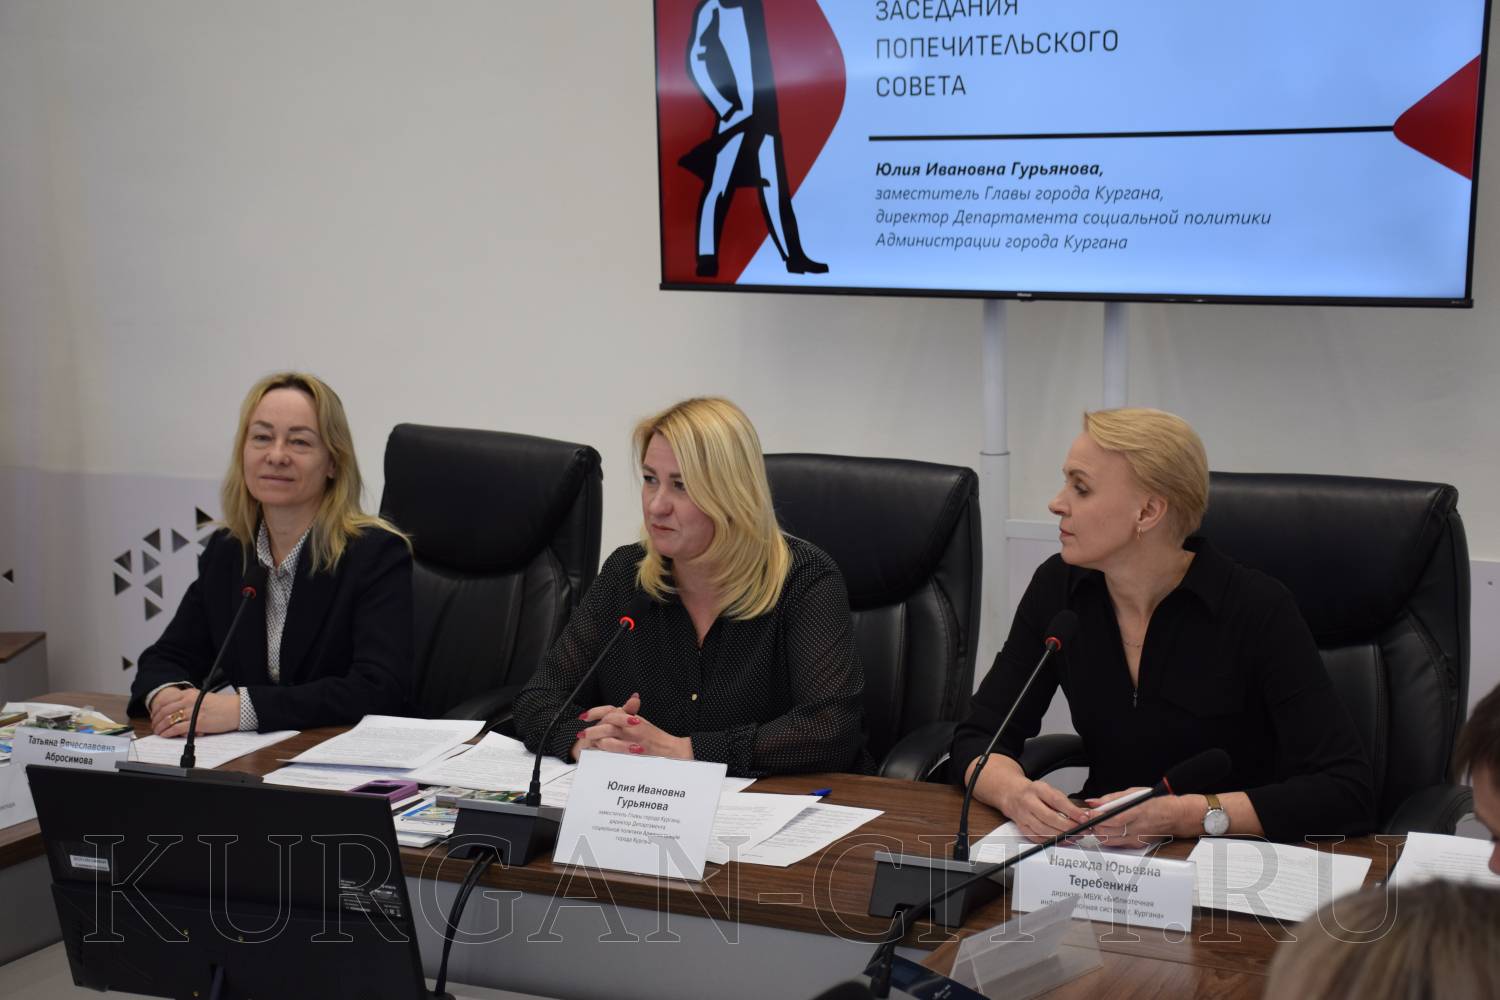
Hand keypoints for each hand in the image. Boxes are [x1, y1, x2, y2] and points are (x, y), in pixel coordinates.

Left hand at [150, 687, 239, 737]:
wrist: (236, 709)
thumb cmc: (222, 705)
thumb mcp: (203, 697)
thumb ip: (189, 701)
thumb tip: (176, 711)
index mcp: (190, 694)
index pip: (166, 701)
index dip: (157, 710)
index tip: (155, 716)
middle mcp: (190, 701)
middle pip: (165, 710)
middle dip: (156, 720)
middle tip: (154, 726)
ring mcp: (193, 712)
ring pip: (169, 719)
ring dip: (160, 727)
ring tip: (158, 732)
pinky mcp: (197, 723)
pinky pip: (177, 728)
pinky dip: (168, 732)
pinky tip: (165, 735)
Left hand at [573, 693, 692, 761]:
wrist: (671, 750)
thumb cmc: (657, 738)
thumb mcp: (642, 722)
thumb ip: (631, 712)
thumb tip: (631, 699)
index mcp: (631, 718)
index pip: (610, 710)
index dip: (595, 712)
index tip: (584, 716)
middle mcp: (630, 727)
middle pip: (606, 724)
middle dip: (592, 729)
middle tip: (581, 733)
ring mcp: (631, 740)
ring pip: (607, 740)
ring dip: (596, 742)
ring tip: (586, 745)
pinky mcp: (631, 753)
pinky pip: (614, 753)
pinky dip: (604, 754)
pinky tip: (597, 755)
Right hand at [997, 777, 1091, 842]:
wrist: (1011, 794)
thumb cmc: (1033, 792)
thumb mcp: (1048, 789)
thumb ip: (1064, 801)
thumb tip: (1081, 814)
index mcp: (1037, 789)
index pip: (1056, 801)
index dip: (1072, 811)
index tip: (1084, 818)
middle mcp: (1028, 802)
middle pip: (1050, 818)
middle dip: (1069, 826)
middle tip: (1083, 830)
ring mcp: (1023, 816)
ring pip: (1044, 830)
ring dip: (1062, 836)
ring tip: (1075, 836)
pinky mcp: (1021, 827)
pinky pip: (1038, 838)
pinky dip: (1052, 841)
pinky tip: (1062, 840)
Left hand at [1085, 787, 1179, 843]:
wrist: (1174, 816)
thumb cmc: (1156, 802)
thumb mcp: (1134, 793)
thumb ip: (1112, 798)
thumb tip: (1094, 802)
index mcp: (1138, 812)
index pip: (1114, 819)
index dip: (1098, 817)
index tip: (1090, 813)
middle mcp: (1137, 827)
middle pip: (1109, 832)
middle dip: (1095, 825)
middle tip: (1089, 818)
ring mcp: (1137, 838)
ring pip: (1110, 841)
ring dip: (1099, 833)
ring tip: (1096, 824)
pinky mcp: (1136, 845)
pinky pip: (1117, 844)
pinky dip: (1108, 838)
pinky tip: (1106, 830)